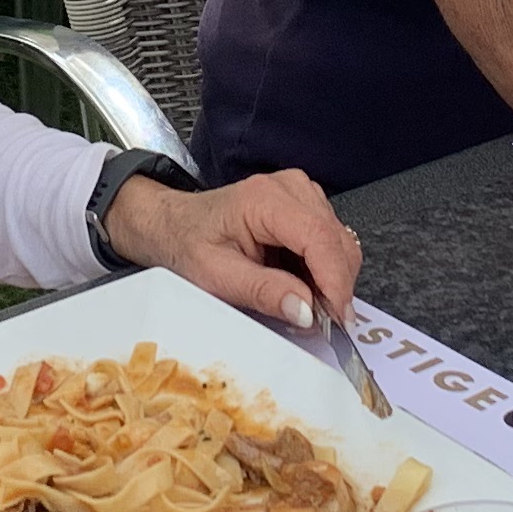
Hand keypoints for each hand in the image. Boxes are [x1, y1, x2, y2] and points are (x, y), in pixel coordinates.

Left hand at [106, 168, 357, 330]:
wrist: (173, 226)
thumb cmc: (188, 245)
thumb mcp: (217, 277)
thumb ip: (264, 292)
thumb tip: (306, 309)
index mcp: (264, 200)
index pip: (319, 238)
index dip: (335, 281)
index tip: (338, 318)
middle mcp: (288, 188)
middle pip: (336, 240)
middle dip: (336, 286)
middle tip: (323, 323)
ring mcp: (300, 193)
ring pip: (339, 242)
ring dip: (331, 278)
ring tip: (304, 303)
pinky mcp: (305, 204)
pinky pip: (331, 240)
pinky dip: (324, 269)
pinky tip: (301, 284)